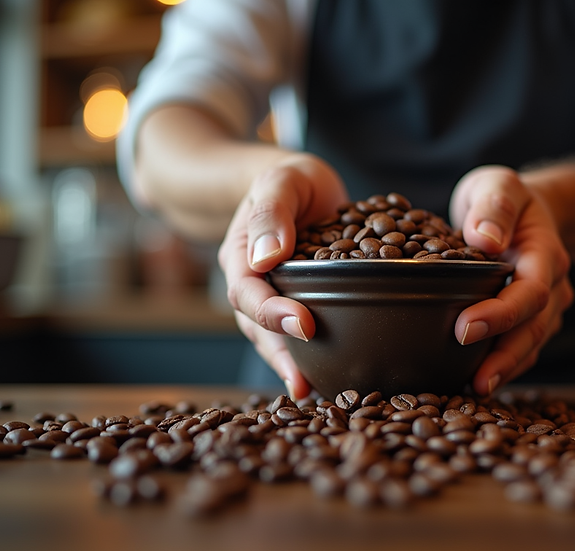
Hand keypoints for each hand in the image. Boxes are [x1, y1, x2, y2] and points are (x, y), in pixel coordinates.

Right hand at [217, 153, 347, 398]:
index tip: (304, 325)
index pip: (249, 292)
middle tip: (305, 384)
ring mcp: (274, 298)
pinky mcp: (300, 304)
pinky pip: (300, 335)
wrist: (296, 183)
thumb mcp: (280, 179)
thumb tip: (267, 255)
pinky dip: (313, 357)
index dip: (272, 312)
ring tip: (317, 393)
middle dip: (281, 357)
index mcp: (241, 256)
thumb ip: (271, 212)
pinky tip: (332, 378)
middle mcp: (253, 284)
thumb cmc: (288, 177)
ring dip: (294, 367)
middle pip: (258, 328)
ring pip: (277, 339)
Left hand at [449, 166, 572, 394]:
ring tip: (475, 391)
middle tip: (475, 381)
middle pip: (534, 329)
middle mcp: (552, 285)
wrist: (528, 211)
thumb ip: (494, 206)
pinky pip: (522, 350)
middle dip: (505, 357)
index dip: (500, 314)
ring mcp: (546, 307)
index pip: (529, 291)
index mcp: (545, 253)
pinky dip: (504, 368)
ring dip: (505, 370)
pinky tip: (476, 384)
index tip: (464, 328)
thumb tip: (485, 240)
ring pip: (531, 345)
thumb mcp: (498, 184)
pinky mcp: (531, 322)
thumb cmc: (505, 198)